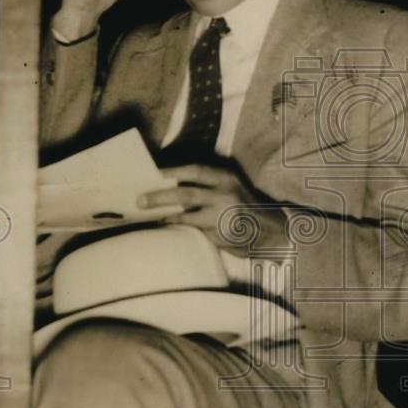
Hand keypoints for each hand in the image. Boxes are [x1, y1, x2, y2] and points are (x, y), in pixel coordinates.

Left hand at [138, 164, 289, 255]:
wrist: (267, 232)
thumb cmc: (242, 207)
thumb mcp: (229, 188)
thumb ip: (207, 185)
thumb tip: (172, 185)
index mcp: (226, 179)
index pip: (195, 171)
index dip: (173, 172)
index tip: (154, 173)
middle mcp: (224, 196)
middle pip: (185, 195)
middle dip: (160, 197)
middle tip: (140, 201)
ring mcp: (221, 217)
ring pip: (186, 217)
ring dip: (167, 217)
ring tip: (153, 218)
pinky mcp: (219, 236)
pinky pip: (194, 231)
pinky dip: (180, 230)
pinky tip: (169, 230)